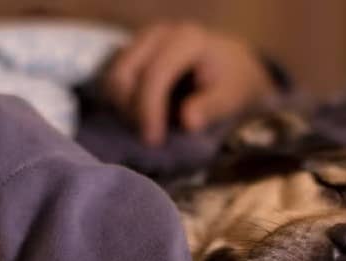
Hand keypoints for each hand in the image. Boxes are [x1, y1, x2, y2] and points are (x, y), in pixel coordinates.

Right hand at [101, 22, 278, 145]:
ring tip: (149, 126)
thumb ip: (211, 108)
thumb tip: (188, 122)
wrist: (232, 65)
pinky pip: (113, 82)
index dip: (149, 109)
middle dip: (131, 111)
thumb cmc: (233, 82)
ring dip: (124, 110)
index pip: (155, 74)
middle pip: (123, 75)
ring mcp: (141, 41)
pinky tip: (143, 117)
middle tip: (150, 137)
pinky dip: (122, 104)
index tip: (153, 140)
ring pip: (112, 80)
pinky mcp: (132, 53)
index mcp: (185, 40)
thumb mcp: (231, 97)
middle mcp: (158, 34)